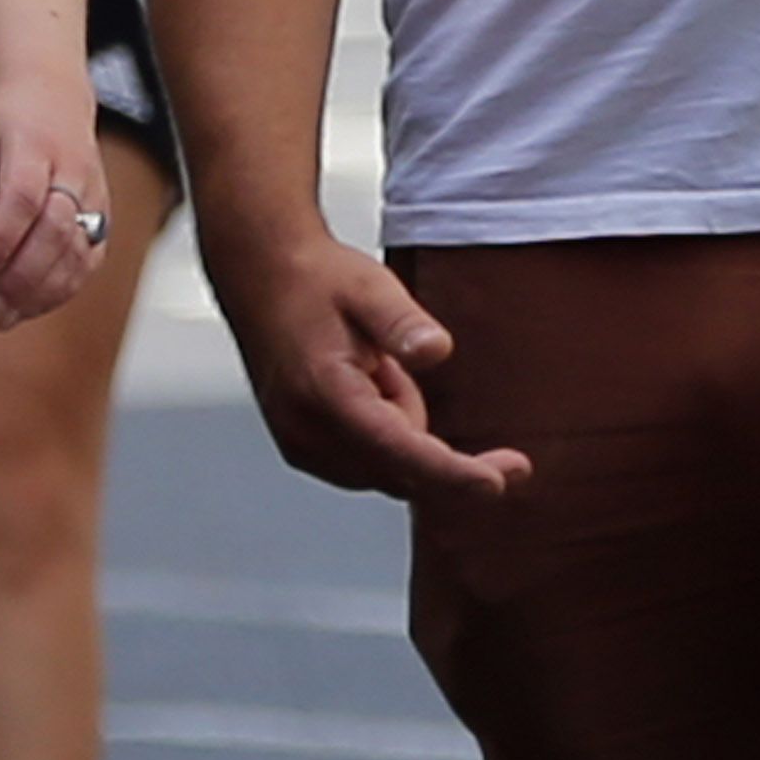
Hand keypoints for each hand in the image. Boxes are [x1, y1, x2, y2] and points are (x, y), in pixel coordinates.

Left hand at [0, 77, 112, 327]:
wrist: (54, 98)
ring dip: (42, 291)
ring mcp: (94, 194)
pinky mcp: (102, 215)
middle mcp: (73, 171)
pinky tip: (31, 306)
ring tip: (2, 318)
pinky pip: (90, 258)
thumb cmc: (1, 125)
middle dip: (22, 276)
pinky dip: (64, 288)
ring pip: (79, 250)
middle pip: (56, 230)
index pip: (23, 198)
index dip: (2, 239)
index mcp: (35, 146)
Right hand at [208, 222, 531, 501]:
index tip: (497, 483)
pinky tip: (370, 384)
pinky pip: (369, 461)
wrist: (262, 276)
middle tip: (420, 371)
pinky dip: (387, 433)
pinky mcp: (304, 448)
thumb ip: (403, 323)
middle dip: (437, 443)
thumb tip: (436, 351)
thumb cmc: (315, 281)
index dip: (453, 474)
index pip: (400, 451)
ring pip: (388, 468)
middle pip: (400, 472)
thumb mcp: (370, 287)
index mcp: (325, 395)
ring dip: (405, 431)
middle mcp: (307, 433)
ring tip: (378, 366)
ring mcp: (301, 446)